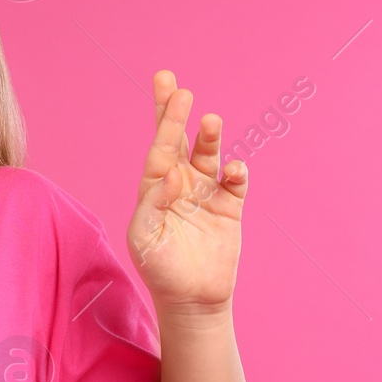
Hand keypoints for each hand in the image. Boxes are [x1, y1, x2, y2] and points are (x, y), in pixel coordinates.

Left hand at [127, 70, 247, 311]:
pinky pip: (235, 182)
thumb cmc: (159, 268)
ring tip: (210, 120)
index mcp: (154, 186)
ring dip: (209, 138)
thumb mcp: (144, 238)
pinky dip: (236, 172)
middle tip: (173, 83)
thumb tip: (171, 174)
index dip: (164, 121)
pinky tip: (233, 169)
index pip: (158, 147)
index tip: (171, 96)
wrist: (191, 298)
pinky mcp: (229, 207)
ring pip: (208, 155)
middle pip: (178, 140)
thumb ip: (153, 204)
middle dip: (175, 112)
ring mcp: (205, 192)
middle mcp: (179, 182)